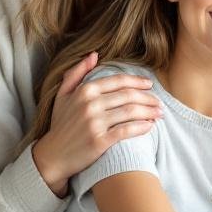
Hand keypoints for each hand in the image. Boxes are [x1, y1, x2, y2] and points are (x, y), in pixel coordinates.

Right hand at [32, 52, 161, 196]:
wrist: (52, 156)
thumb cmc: (61, 125)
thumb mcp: (63, 95)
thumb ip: (77, 72)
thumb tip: (94, 54)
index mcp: (85, 90)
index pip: (119, 81)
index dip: (138, 81)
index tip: (149, 85)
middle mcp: (90, 104)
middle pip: (128, 96)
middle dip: (148, 98)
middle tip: (159, 102)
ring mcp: (95, 123)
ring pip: (130, 112)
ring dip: (149, 112)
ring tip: (159, 114)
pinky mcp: (99, 141)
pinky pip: (126, 130)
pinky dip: (141, 127)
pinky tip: (150, 127)